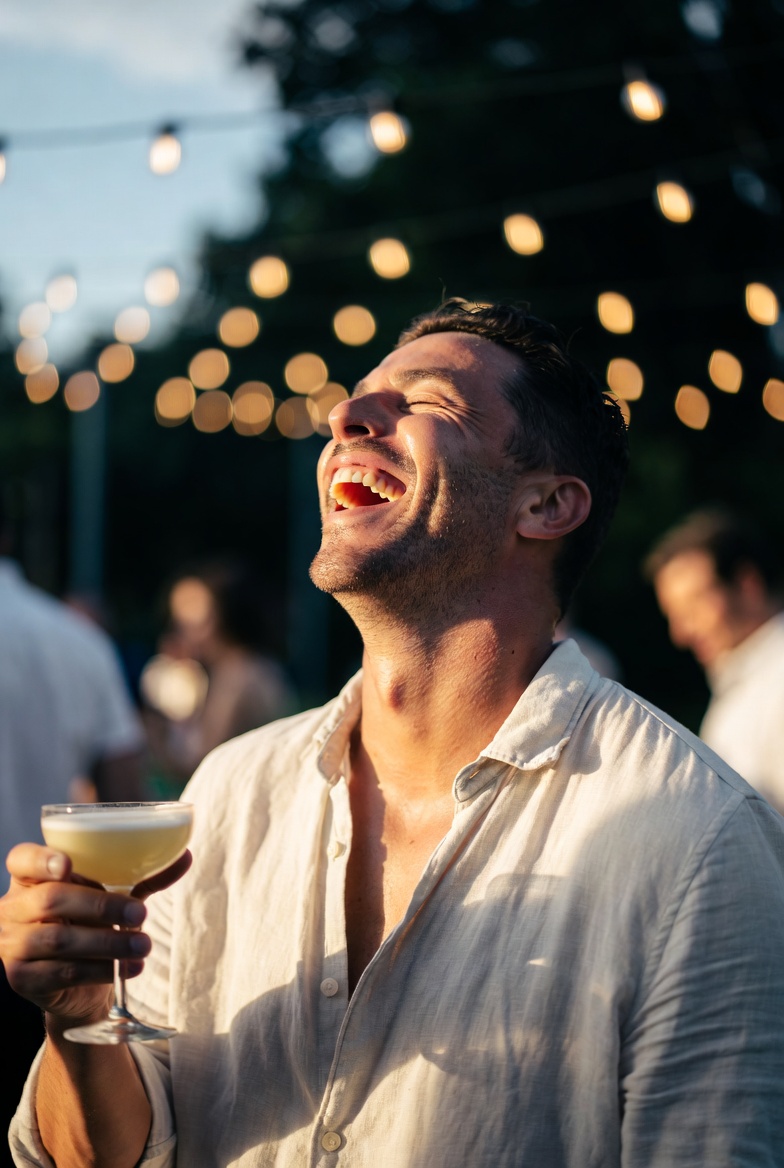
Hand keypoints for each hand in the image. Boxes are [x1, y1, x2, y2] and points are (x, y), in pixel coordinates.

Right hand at [0, 844, 191, 1025]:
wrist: (75, 986)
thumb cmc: (91, 925)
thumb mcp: (112, 896)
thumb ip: (142, 876)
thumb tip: (184, 854)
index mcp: (31, 878)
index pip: (22, 859)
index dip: (41, 860)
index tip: (67, 864)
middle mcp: (14, 908)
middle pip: (51, 900)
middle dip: (101, 906)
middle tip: (140, 915)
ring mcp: (13, 945)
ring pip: (60, 940)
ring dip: (109, 943)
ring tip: (144, 945)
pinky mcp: (22, 979)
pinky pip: (63, 972)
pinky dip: (102, 970)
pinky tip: (130, 968)